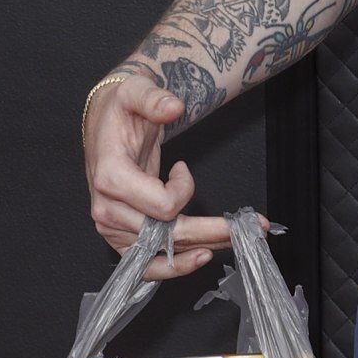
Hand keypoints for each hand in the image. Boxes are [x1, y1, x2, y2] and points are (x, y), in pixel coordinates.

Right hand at [83, 69, 229, 279]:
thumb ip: (153, 99)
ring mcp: (112, 228)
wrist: (105, 125)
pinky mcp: (120, 239)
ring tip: (234, 241)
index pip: (162, 205)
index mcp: (111, 177)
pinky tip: (200, 257)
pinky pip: (148, 265)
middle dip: (213, 232)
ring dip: (202, 249)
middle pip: (170, 235)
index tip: (185, 168)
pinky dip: (176, 266)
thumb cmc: (120, 111)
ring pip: (164, 253)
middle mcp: (107, 209)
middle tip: (253, 228)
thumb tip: (173, 107)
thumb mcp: (135, 91)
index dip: (185, 190)